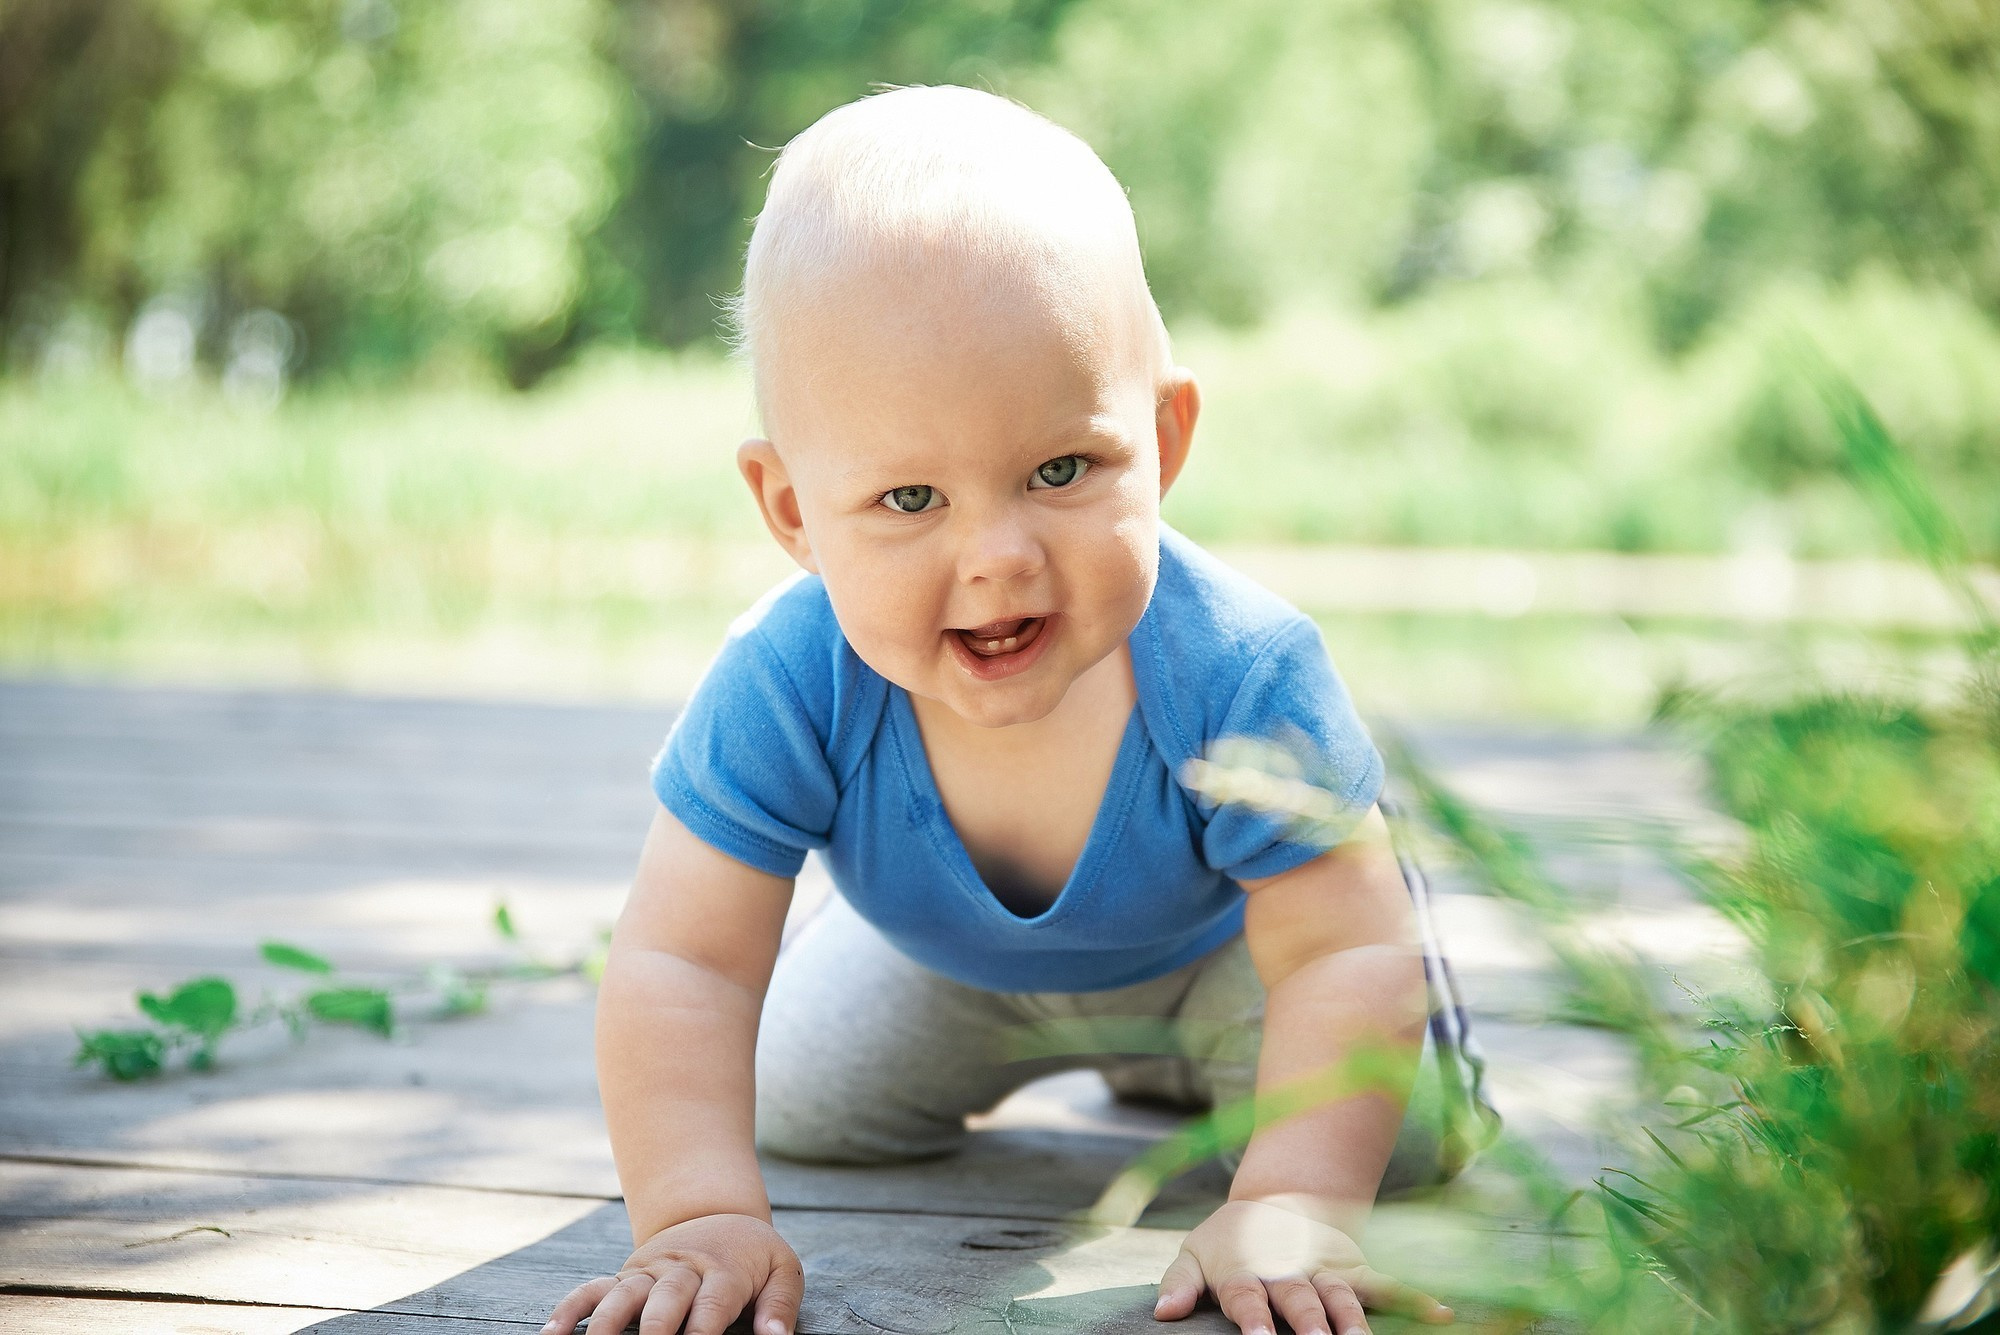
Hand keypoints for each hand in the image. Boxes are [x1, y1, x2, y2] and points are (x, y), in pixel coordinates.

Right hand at [542, 1212, 803, 1334]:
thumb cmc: (753, 1255)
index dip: (703, 1334)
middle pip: (664, 1301)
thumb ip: (780, 1305)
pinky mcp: (625, 1276)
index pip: (712, 1307)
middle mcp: (681, 1271)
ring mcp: (648, 1273)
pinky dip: (571, 1309)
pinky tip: (552, 1334)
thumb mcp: (782, 1269)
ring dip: (607, 1324)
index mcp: (723, 1271)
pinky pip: (592, 1290)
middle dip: (654, 1331)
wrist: (716, 1213)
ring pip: (623, 1295)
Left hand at [1153, 1198, 1450, 1334]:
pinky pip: (1384, 1284)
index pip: (1248, 1297)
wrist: (1272, 1202)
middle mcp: (1287, 1270)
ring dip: (1352, 1320)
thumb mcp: (1193, 1254)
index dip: (1255, 1318)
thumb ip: (1178, 1284)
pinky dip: (1413, 1298)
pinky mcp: (1352, 1267)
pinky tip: (1441, 1314)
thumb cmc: (1227, 1242)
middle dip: (1310, 1323)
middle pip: (1300, 1300)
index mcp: (1245, 1269)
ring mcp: (1323, 1269)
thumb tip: (1163, 1315)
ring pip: (1342, 1297)